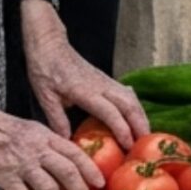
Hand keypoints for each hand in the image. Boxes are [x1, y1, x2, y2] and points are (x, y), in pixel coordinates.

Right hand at [0, 102, 105, 189]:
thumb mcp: (29, 129)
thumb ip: (46, 144)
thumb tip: (61, 161)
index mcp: (45, 136)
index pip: (75, 153)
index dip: (91, 170)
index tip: (100, 184)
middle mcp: (37, 149)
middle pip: (68, 173)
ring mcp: (21, 162)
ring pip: (50, 188)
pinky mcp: (4, 174)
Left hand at [20, 0, 147, 146]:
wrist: (50, 45)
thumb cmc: (45, 69)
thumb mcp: (45, 95)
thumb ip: (56, 118)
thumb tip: (66, 141)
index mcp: (84, 91)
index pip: (110, 111)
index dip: (122, 129)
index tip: (129, 145)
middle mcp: (100, 85)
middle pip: (129, 104)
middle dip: (140, 125)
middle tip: (145, 144)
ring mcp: (105, 81)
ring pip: (132, 98)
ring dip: (141, 116)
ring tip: (146, 134)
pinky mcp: (106, 79)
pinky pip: (127, 94)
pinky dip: (136, 107)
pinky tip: (138, 118)